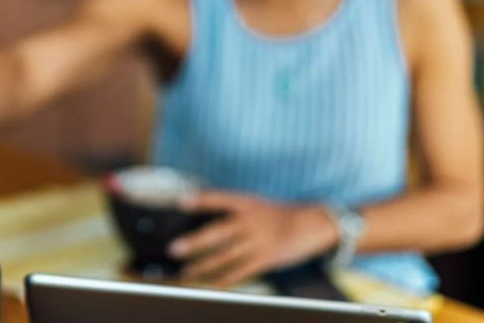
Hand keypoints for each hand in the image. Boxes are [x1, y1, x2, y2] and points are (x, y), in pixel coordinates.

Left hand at [167, 191, 338, 286]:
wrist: (310, 225)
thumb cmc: (274, 214)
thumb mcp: (253, 203)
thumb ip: (230, 209)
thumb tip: (198, 216)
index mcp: (246, 203)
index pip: (220, 199)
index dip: (201, 199)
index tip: (181, 201)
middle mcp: (251, 221)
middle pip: (218, 232)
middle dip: (195, 242)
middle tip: (173, 248)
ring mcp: (259, 242)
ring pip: (226, 256)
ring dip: (203, 266)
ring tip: (185, 273)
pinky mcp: (266, 259)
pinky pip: (241, 271)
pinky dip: (223, 279)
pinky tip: (209, 284)